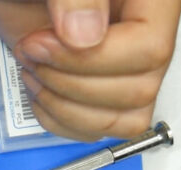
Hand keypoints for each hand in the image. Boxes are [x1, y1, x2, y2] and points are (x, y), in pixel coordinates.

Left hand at [0, 0, 180, 140]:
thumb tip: (86, 37)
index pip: (149, 48)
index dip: (91, 60)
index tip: (42, 45)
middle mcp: (141, 31)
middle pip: (137, 90)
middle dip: (69, 83)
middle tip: (31, 53)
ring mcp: (120, 62)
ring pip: (121, 118)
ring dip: (64, 106)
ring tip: (32, 69)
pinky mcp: (95, 86)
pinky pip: (97, 128)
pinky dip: (60, 120)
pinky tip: (38, 91)